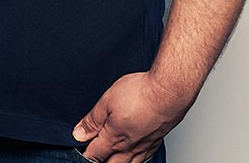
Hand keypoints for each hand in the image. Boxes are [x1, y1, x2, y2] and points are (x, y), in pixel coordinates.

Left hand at [71, 71, 192, 162]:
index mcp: (114, 138)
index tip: (80, 150)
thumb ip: (92, 120)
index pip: (95, 153)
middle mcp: (129, 147)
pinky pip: (142, 159)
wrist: (169, 92)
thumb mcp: (107, 100)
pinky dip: (134, 160)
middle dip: (100, 162)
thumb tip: (79, 134)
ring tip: (110, 160)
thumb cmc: (140, 93)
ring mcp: (144, 146)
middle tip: (93, 158)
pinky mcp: (156, 141)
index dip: (85, 153)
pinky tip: (133, 156)